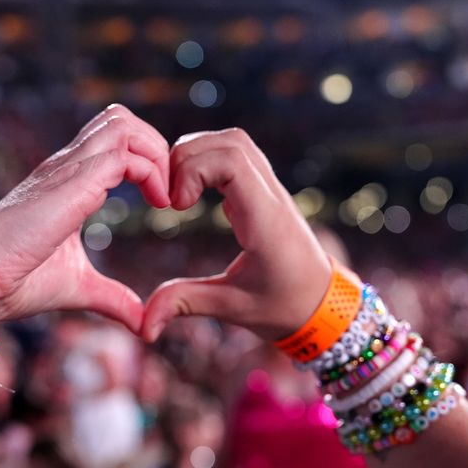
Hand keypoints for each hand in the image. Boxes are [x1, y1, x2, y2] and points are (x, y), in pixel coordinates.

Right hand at [0, 105, 170, 331]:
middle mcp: (66, 167)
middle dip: (156, 146)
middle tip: (168, 192)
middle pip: (119, 118)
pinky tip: (157, 205)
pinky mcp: (71, 183)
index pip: (112, 140)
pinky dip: (151, 172)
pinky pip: (122, 153)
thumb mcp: (78, 287)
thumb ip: (111, 297)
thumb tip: (141, 321)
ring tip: (164, 196)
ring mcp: (67, 170)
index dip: (147, 159)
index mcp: (67, 182)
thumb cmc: (15, 282)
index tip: (162, 202)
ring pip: (122, 123)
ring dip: (156, 152)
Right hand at [142, 128, 332, 341]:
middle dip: (187, 157)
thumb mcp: (231, 308)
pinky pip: (237, 157)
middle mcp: (271, 197)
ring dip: (197, 156)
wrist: (323, 306)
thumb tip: (144, 326)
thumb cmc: (282, 307)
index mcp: (265, 219)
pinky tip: (193, 196)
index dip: (193, 170)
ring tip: (178, 194)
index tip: (177, 207)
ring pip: (234, 142)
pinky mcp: (264, 193)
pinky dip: (208, 164)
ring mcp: (270, 191)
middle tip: (169, 198)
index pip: (232, 160)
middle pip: (231, 142)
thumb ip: (185, 304)